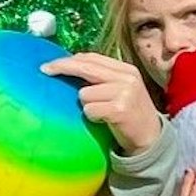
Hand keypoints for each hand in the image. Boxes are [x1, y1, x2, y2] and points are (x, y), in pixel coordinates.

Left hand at [41, 53, 163, 155]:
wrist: (150, 137)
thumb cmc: (130, 113)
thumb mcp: (121, 89)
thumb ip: (102, 77)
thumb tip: (72, 65)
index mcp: (126, 70)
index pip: (93, 58)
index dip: (69, 59)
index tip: (50, 64)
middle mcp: (127, 78)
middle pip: (86, 67)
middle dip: (63, 67)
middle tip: (45, 70)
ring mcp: (125, 93)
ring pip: (84, 93)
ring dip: (86, 105)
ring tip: (100, 112)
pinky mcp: (120, 110)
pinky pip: (89, 110)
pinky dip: (92, 117)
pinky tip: (103, 121)